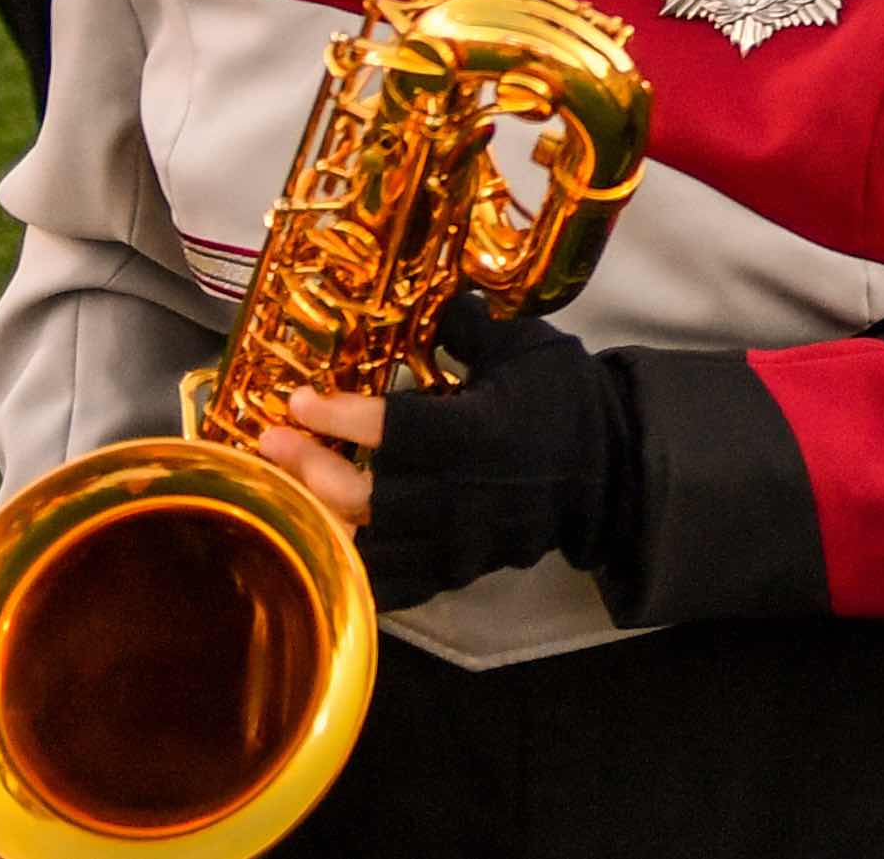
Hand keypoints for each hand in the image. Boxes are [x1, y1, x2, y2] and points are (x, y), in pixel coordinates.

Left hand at [274, 289, 626, 609]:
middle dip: (309, 468)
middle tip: (270, 442)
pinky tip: (325, 536)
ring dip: (320, 514)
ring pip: (369, 544)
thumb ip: (470, 329)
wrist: (613, 471)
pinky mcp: (458, 571)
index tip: (299, 399)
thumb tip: (426, 302)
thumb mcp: (527, 348)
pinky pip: (392, 582)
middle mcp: (462, 498)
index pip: (393, 430)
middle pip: (365, 496)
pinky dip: (354, 562)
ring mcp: (458, 543)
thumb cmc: (568, 400)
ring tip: (284, 486)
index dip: (338, 417)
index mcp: (479, 436)